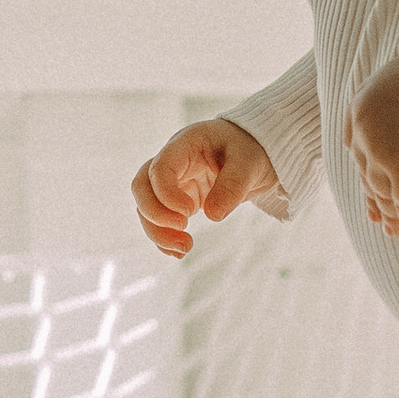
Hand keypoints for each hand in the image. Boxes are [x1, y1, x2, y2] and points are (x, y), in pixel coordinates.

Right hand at [132, 117, 279, 259]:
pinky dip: (164, 237)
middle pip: (141, 187)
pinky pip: (159, 220)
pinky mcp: (178, 199)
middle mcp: (172, 161)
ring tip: (185, 248)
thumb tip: (213, 216)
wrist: (257, 153)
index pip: (159, 169)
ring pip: (146, 207)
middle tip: (182, 230)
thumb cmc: (251, 149)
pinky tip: (179, 253)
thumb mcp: (249, 163)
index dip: (167, 194)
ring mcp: (172, 181)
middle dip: (154, 214)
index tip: (189, 212)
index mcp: (185, 144)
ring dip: (158, 232)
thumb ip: (232, 186)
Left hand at [346, 53, 398, 239]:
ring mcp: (382, 153)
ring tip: (396, 229)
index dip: (363, 163)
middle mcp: (366, 129)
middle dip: (373, 196)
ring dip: (390, 212)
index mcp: (364, 101)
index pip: (354, 140)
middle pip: (366, 169)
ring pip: (382, 190)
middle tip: (379, 218)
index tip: (367, 177)